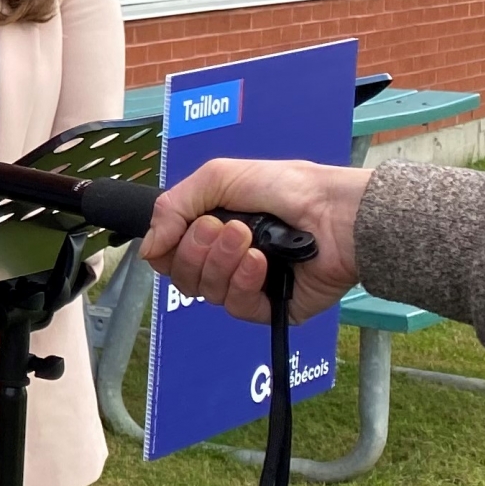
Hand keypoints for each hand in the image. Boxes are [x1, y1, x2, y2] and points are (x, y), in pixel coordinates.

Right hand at [139, 158, 371, 323]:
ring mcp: (248, 286)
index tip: (191, 226)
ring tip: (249, 239)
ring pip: (206, 291)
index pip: (169, 255)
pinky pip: (236, 307)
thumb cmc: (287, 187)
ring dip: (222, 262)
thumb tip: (147, 251)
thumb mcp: (218, 177)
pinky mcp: (270, 308)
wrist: (337, 213)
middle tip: (227, 227)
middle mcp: (226, 261)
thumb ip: (171, 208)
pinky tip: (260, 262)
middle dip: (198, 249)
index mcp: (212, 231)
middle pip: (182, 275)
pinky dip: (242, 282)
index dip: (170, 246)